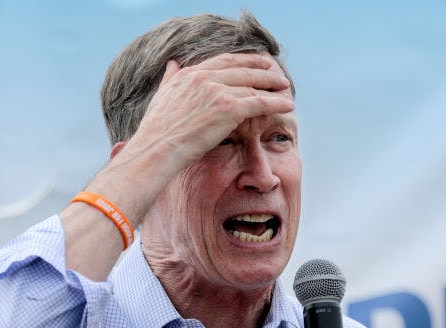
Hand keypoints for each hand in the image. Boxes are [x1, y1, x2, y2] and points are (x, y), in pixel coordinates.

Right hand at [127, 52, 293, 177]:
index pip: (224, 61)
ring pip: (254, 85)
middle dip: (263, 69)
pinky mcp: (228, 108)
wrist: (157, 148)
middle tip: (277, 72)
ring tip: (285, 88)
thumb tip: (172, 64)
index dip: (244, 61)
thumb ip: (170, 78)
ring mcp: (217, 91)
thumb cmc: (157, 131)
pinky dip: (276, 103)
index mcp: (190, 74)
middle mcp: (205, 78)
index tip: (257, 62)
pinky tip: (288, 105)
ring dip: (273, 85)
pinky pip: (260, 102)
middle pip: (243, 69)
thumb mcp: (161, 96)